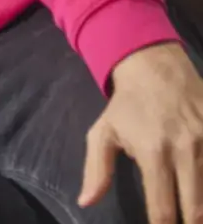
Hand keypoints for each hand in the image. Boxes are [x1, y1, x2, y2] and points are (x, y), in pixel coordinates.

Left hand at [80, 41, 202, 223]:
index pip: (162, 205)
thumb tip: (85, 202)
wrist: (156, 68)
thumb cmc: (127, 106)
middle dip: (190, 222)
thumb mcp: (102, 134)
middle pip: (196, 207)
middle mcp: (185, 149)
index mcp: (153, 152)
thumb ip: (96, 170)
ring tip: (195, 215)